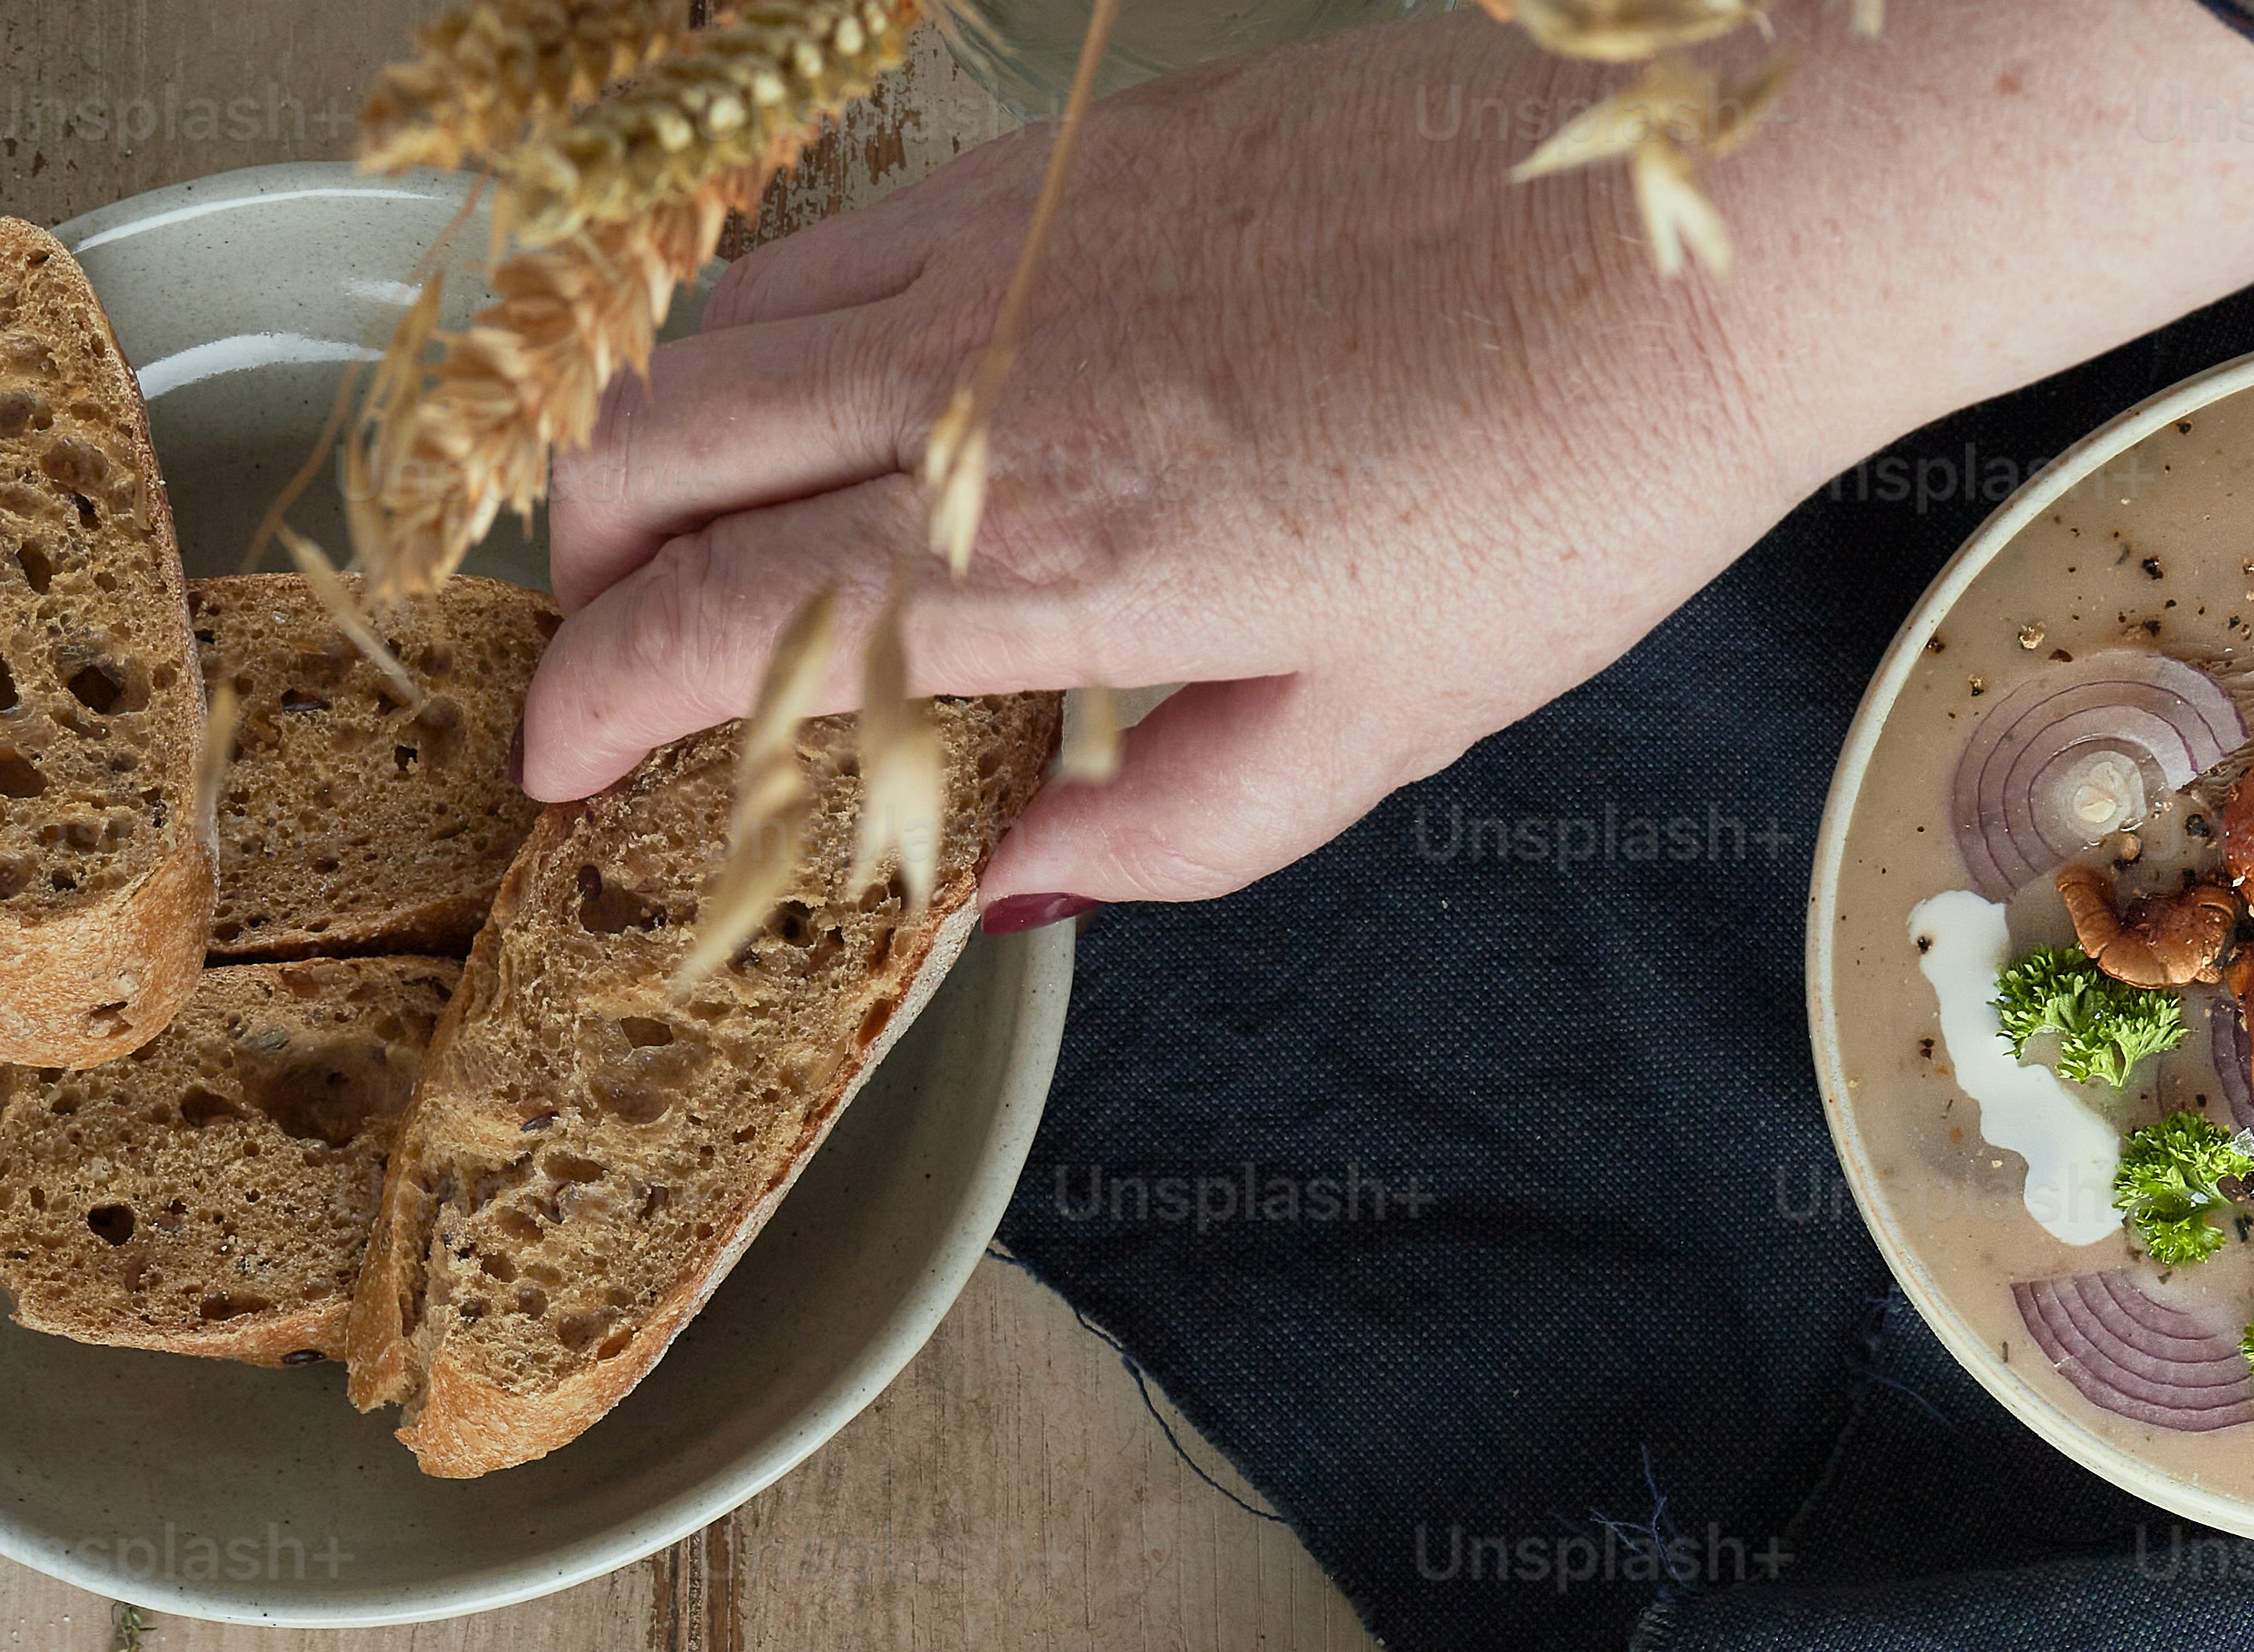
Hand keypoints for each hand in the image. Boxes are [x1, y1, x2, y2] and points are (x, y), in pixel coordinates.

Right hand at [523, 0, 2253, 907]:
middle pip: (650, 444)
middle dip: (585, 574)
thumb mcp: (1367, 740)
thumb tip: (1001, 891)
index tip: (559, 777)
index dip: (598, 709)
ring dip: (659, 450)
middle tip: (615, 671)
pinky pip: (835, 245)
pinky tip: (827, 421)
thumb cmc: (1561, 497)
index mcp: (1053, 550)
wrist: (1694, 232)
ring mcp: (1013, 238)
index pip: (723, 622)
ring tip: (695, 555)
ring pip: (713, 326)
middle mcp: (986, 376)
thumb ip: (1157, 830)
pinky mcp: (1065, 158)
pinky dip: (768, 341)